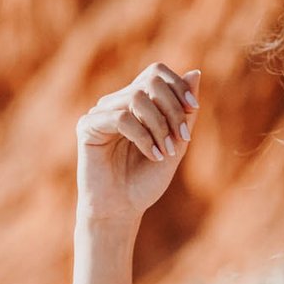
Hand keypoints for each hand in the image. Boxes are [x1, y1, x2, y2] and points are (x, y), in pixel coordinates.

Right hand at [76, 63, 200, 227]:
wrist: (121, 210)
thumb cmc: (145, 182)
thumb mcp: (176, 144)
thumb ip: (184, 112)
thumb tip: (196, 72)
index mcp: (136, 105)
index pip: (156, 74)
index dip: (177, 86)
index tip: (192, 110)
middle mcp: (117, 104)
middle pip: (149, 82)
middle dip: (172, 108)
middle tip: (181, 138)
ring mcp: (101, 113)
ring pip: (137, 98)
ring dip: (159, 126)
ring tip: (165, 153)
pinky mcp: (87, 126)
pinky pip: (121, 117)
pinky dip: (143, 137)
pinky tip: (152, 155)